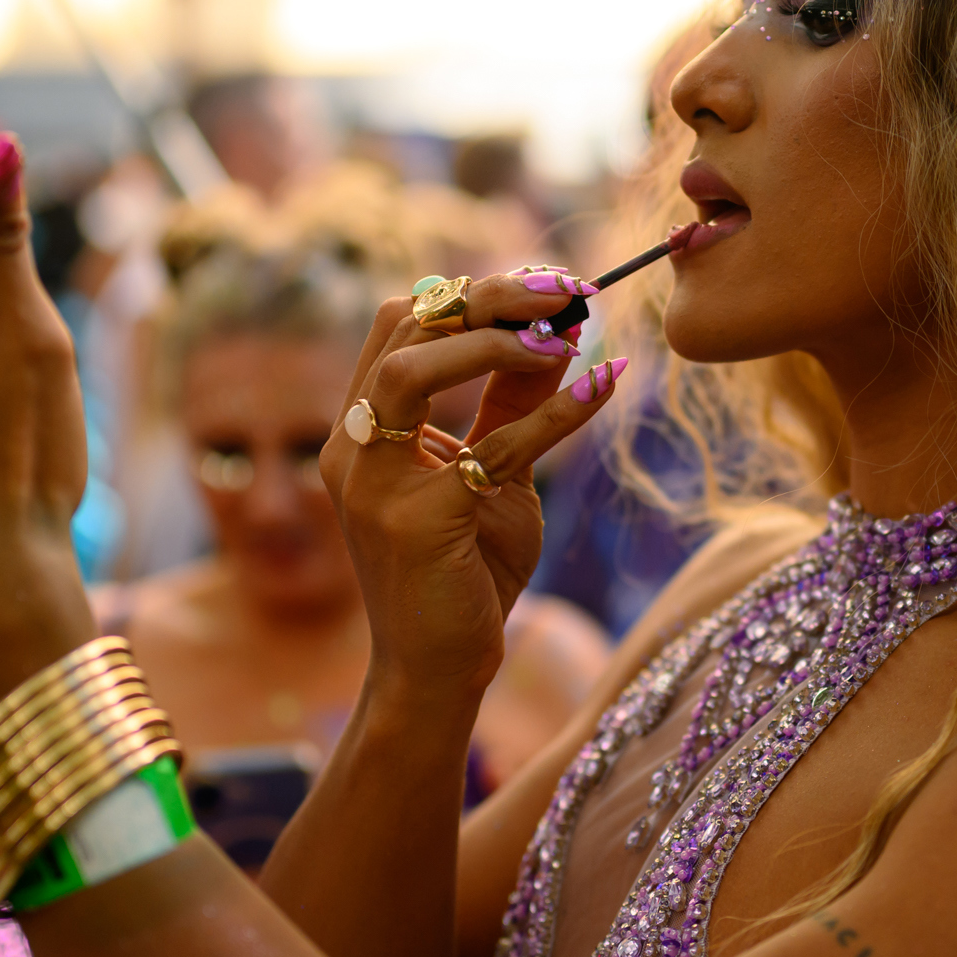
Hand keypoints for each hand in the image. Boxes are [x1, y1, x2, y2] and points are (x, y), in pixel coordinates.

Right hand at [321, 268, 630, 704]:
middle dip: (489, 297)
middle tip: (563, 292)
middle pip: (405, 329)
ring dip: (494, 340)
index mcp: (362, 428)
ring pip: (412, 371)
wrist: (439, 669)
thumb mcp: (493, 471)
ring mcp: (374, 485)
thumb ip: (511, 403)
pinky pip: (493, 447)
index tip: (546, 286)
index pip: (401, 323)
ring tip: (563, 336)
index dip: (474, 292)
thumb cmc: (464, 571)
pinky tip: (604, 387)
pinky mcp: (418, 523)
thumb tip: (559, 330)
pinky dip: (556, 412)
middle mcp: (353, 448)